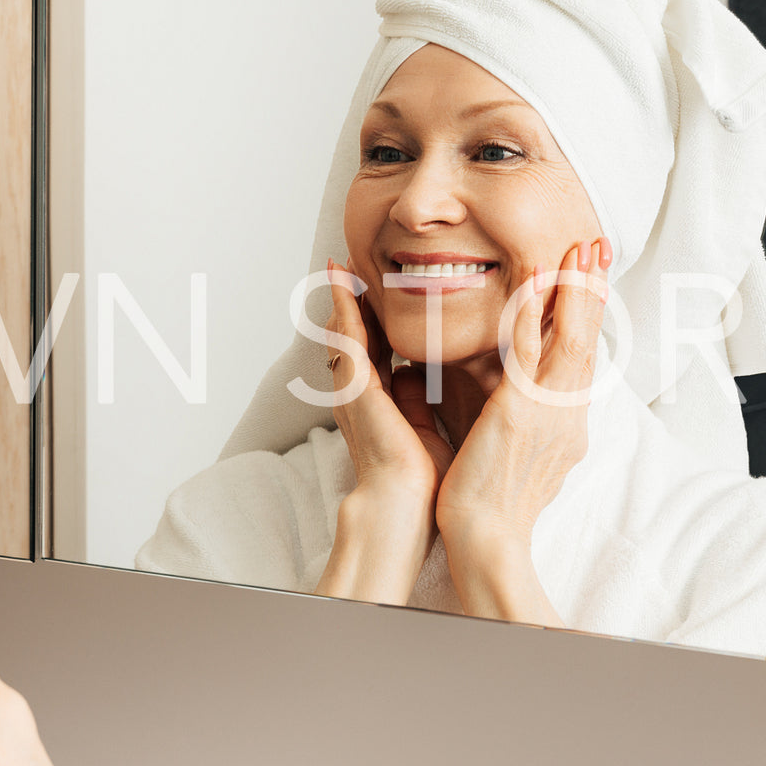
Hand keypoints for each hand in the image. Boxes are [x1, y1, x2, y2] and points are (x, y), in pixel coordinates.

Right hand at [313, 258, 451, 602]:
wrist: (403, 502)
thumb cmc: (419, 478)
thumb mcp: (422, 427)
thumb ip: (416, 400)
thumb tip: (417, 376)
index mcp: (376, 401)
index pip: (373, 350)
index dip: (373, 321)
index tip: (376, 293)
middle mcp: (358, 390)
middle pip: (353, 334)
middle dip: (353, 301)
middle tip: (352, 266)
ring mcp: (351, 386)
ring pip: (344, 329)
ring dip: (343, 296)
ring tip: (343, 263)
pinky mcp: (354, 384)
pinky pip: (346, 335)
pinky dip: (344, 305)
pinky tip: (343, 279)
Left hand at [436, 237, 610, 623]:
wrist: (486, 535)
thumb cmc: (488, 495)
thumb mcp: (508, 441)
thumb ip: (507, 406)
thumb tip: (493, 379)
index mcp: (565, 418)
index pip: (581, 354)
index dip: (588, 311)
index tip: (590, 273)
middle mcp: (567, 411)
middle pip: (588, 337)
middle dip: (594, 288)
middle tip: (599, 243)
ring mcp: (549, 409)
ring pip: (571, 336)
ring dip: (577, 288)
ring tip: (583, 247)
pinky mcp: (523, 410)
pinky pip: (533, 350)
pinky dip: (536, 311)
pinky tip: (537, 279)